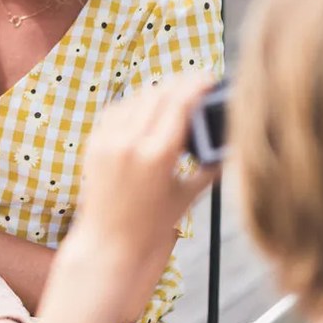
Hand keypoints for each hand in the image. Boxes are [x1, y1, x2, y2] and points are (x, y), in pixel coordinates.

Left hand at [74, 75, 219, 255]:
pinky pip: (116, 111)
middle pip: (158, 95)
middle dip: (179, 85)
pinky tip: (147, 110)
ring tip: (174, 97)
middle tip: (196, 85)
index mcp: (156, 156)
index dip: (196, 85)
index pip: (179, 104)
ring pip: (136, 99)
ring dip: (157, 93)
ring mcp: (107, 141)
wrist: (109, 244)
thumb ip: (208, 166)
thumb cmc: (150, 227)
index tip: (208, 78)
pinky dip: (134, 105)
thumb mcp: (187, 195)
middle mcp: (128, 144)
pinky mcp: (94, 144)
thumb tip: (228, 145)